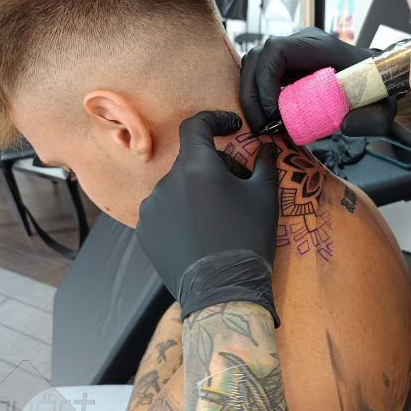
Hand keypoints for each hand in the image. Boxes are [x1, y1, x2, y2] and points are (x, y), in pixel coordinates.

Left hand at [136, 111, 280, 324]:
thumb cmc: (248, 238)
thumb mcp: (266, 197)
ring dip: (197, 192)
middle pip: (192, 161)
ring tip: (218, 218)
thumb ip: (264, 164)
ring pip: (178, 187)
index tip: (232, 126)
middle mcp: (166, 182)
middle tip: (238, 189)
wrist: (223, 291)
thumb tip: (265, 146)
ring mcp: (151, 208)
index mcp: (196, 167)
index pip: (197, 126)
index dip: (215, 119)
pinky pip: (165, 211)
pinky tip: (200, 235)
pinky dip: (182, 214)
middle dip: (216, 167)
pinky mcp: (145, 232)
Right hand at [240, 27, 396, 137]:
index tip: (273, 111)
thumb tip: (344, 125)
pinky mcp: (286, 65)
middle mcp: (302, 43)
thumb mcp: (383, 110)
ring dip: (250, 95)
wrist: (375, 81)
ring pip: (254, 64)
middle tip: (262, 125)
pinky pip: (259, 73)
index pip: (277, 50)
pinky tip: (266, 117)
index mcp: (321, 47)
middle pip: (258, 57)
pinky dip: (255, 95)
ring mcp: (292, 52)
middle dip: (252, 93)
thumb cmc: (376, 91)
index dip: (266, 79)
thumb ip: (371, 119)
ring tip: (263, 124)